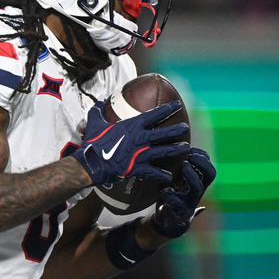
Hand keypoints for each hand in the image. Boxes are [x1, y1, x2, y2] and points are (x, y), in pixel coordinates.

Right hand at [72, 100, 188, 185]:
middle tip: (186, 127)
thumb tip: (98, 102)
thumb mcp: (94, 123)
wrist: (92, 163)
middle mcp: (140, 138)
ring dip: (176, 149)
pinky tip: (169, 176)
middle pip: (164, 133)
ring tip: (185, 148)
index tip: (177, 105)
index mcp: (132, 126)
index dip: (167, 109)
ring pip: (164, 150)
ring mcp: (141, 154)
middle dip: (177, 129)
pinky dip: (162, 174)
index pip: (154, 115)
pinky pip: (154, 172)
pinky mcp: (138, 167)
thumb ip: (98, 111)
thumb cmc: (94, 142)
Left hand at [150, 147, 216, 238]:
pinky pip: (177, 203)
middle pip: (210, 175)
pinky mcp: (178, 210)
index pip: (209, 168)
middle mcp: (197, 191)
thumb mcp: (178, 181)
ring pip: (197, 188)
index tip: (190, 149)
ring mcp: (189, 201)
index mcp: (199, 183)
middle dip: (202, 163)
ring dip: (191, 175)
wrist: (169, 220)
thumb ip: (181, 169)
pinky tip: (165, 190)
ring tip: (183, 166)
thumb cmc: (173, 195)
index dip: (203, 157)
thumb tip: (178, 149)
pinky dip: (170, 195)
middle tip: (190, 156)